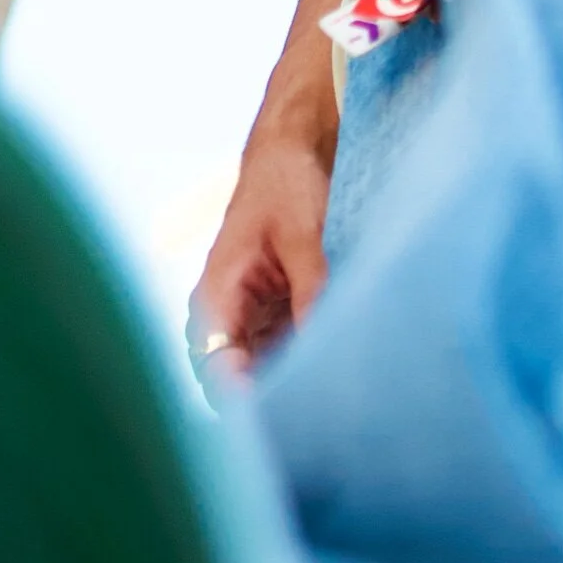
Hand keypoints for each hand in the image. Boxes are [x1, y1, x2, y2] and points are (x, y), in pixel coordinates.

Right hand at [186, 132, 332, 393]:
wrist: (297, 145)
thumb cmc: (287, 181)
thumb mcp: (303, 234)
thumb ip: (312, 289)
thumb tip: (324, 346)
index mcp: (215, 297)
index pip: (215, 369)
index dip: (242, 402)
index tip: (282, 415)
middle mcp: (229, 317)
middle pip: (241, 382)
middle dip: (275, 401)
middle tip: (323, 417)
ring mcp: (257, 319)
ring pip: (270, 373)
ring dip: (300, 384)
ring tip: (342, 401)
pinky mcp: (284, 314)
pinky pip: (295, 352)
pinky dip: (316, 361)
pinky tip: (348, 372)